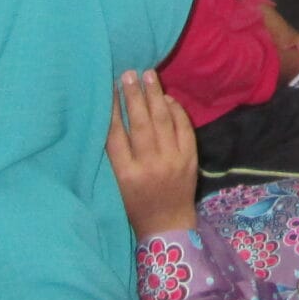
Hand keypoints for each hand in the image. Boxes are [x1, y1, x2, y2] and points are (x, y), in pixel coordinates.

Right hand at [106, 69, 197, 242]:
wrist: (168, 226)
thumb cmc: (135, 205)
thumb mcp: (117, 184)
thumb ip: (116, 155)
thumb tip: (114, 116)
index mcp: (125, 174)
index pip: (115, 135)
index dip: (112, 110)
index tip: (108, 89)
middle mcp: (149, 165)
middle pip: (140, 123)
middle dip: (134, 95)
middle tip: (128, 73)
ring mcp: (172, 161)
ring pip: (163, 121)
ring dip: (155, 96)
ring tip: (148, 75)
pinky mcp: (190, 159)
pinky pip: (183, 128)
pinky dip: (176, 111)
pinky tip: (166, 98)